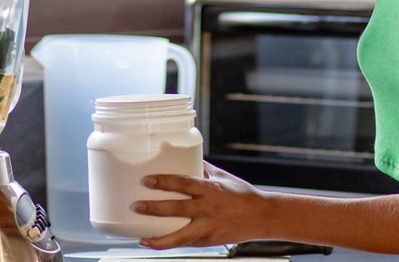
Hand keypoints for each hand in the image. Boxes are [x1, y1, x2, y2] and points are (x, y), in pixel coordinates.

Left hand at [135, 162, 270, 248]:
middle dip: (154, 208)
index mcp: (210, 189)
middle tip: (136, 206)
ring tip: (142, 239)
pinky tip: (159, 242)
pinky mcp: (211, 241)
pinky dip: (173, 243)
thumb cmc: (242, 194)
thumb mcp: (223, 177)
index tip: (147, 180)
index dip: (164, 181)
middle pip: (177, 209)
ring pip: (181, 236)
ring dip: (159, 239)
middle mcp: (208, 208)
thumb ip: (203, 169)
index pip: (184, 183)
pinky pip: (188, 243)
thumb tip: (185, 155)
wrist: (262, 216)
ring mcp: (209, 227)